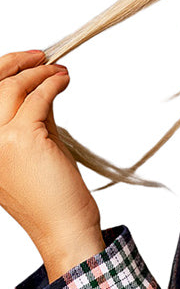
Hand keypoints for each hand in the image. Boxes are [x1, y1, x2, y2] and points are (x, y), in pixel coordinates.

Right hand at [0, 49, 102, 276]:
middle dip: (18, 63)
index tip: (27, 62)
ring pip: (13, 87)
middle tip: (43, 57)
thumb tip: (41, 86)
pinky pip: (37, 98)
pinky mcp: (22, 138)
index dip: (3, 72)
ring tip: (59, 72)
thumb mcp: (34, 150)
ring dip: (39, 72)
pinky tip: (64, 81)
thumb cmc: (53, 200)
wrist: (64, 231)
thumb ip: (33, 117)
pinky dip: (52, 84)